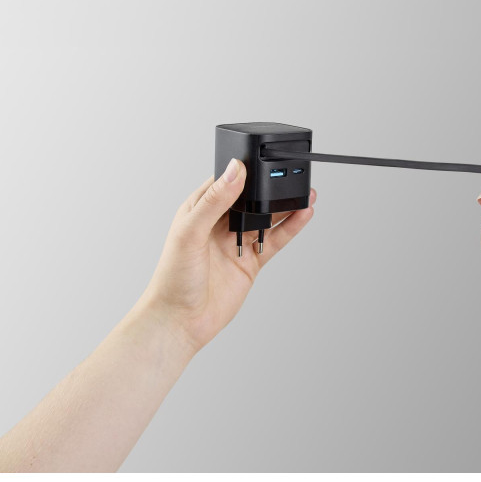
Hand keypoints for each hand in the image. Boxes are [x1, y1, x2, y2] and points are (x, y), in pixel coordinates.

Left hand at [137, 158, 315, 354]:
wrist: (181, 321)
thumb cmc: (173, 279)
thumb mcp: (191, 232)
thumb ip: (214, 201)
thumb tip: (234, 171)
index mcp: (199, 209)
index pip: (227, 181)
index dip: (244, 171)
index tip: (263, 159)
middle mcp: (220, 223)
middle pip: (252, 198)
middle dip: (270, 187)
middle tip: (291, 175)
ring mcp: (238, 242)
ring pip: (268, 218)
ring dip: (286, 206)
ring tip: (307, 193)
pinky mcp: (252, 261)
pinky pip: (276, 240)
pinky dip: (291, 228)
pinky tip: (304, 215)